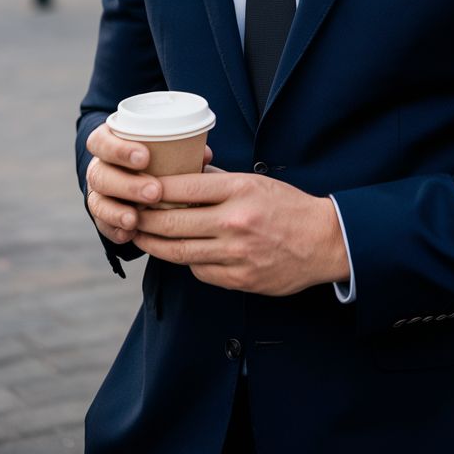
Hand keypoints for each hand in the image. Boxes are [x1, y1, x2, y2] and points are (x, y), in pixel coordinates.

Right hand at [85, 122, 211, 245]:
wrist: (136, 180)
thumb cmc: (154, 158)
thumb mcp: (162, 150)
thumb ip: (179, 150)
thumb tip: (204, 154)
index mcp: (109, 143)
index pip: (101, 141)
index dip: (119, 149)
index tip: (145, 157)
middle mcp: (99, 168)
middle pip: (100, 174)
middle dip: (127, 184)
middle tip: (154, 192)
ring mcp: (97, 193)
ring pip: (97, 202)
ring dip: (117, 211)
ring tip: (135, 218)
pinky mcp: (101, 217)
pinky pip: (102, 225)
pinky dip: (115, 230)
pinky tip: (128, 234)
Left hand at [132, 169, 349, 295]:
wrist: (324, 241)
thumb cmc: (288, 207)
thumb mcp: (256, 182)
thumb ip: (219, 181)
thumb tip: (184, 174)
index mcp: (239, 191)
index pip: (183, 188)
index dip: (153, 189)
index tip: (137, 188)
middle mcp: (234, 222)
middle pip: (172, 223)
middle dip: (144, 220)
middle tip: (129, 214)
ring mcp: (236, 254)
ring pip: (179, 251)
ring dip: (154, 244)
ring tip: (140, 236)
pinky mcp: (239, 279)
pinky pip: (199, 270)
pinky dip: (185, 261)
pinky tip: (177, 252)